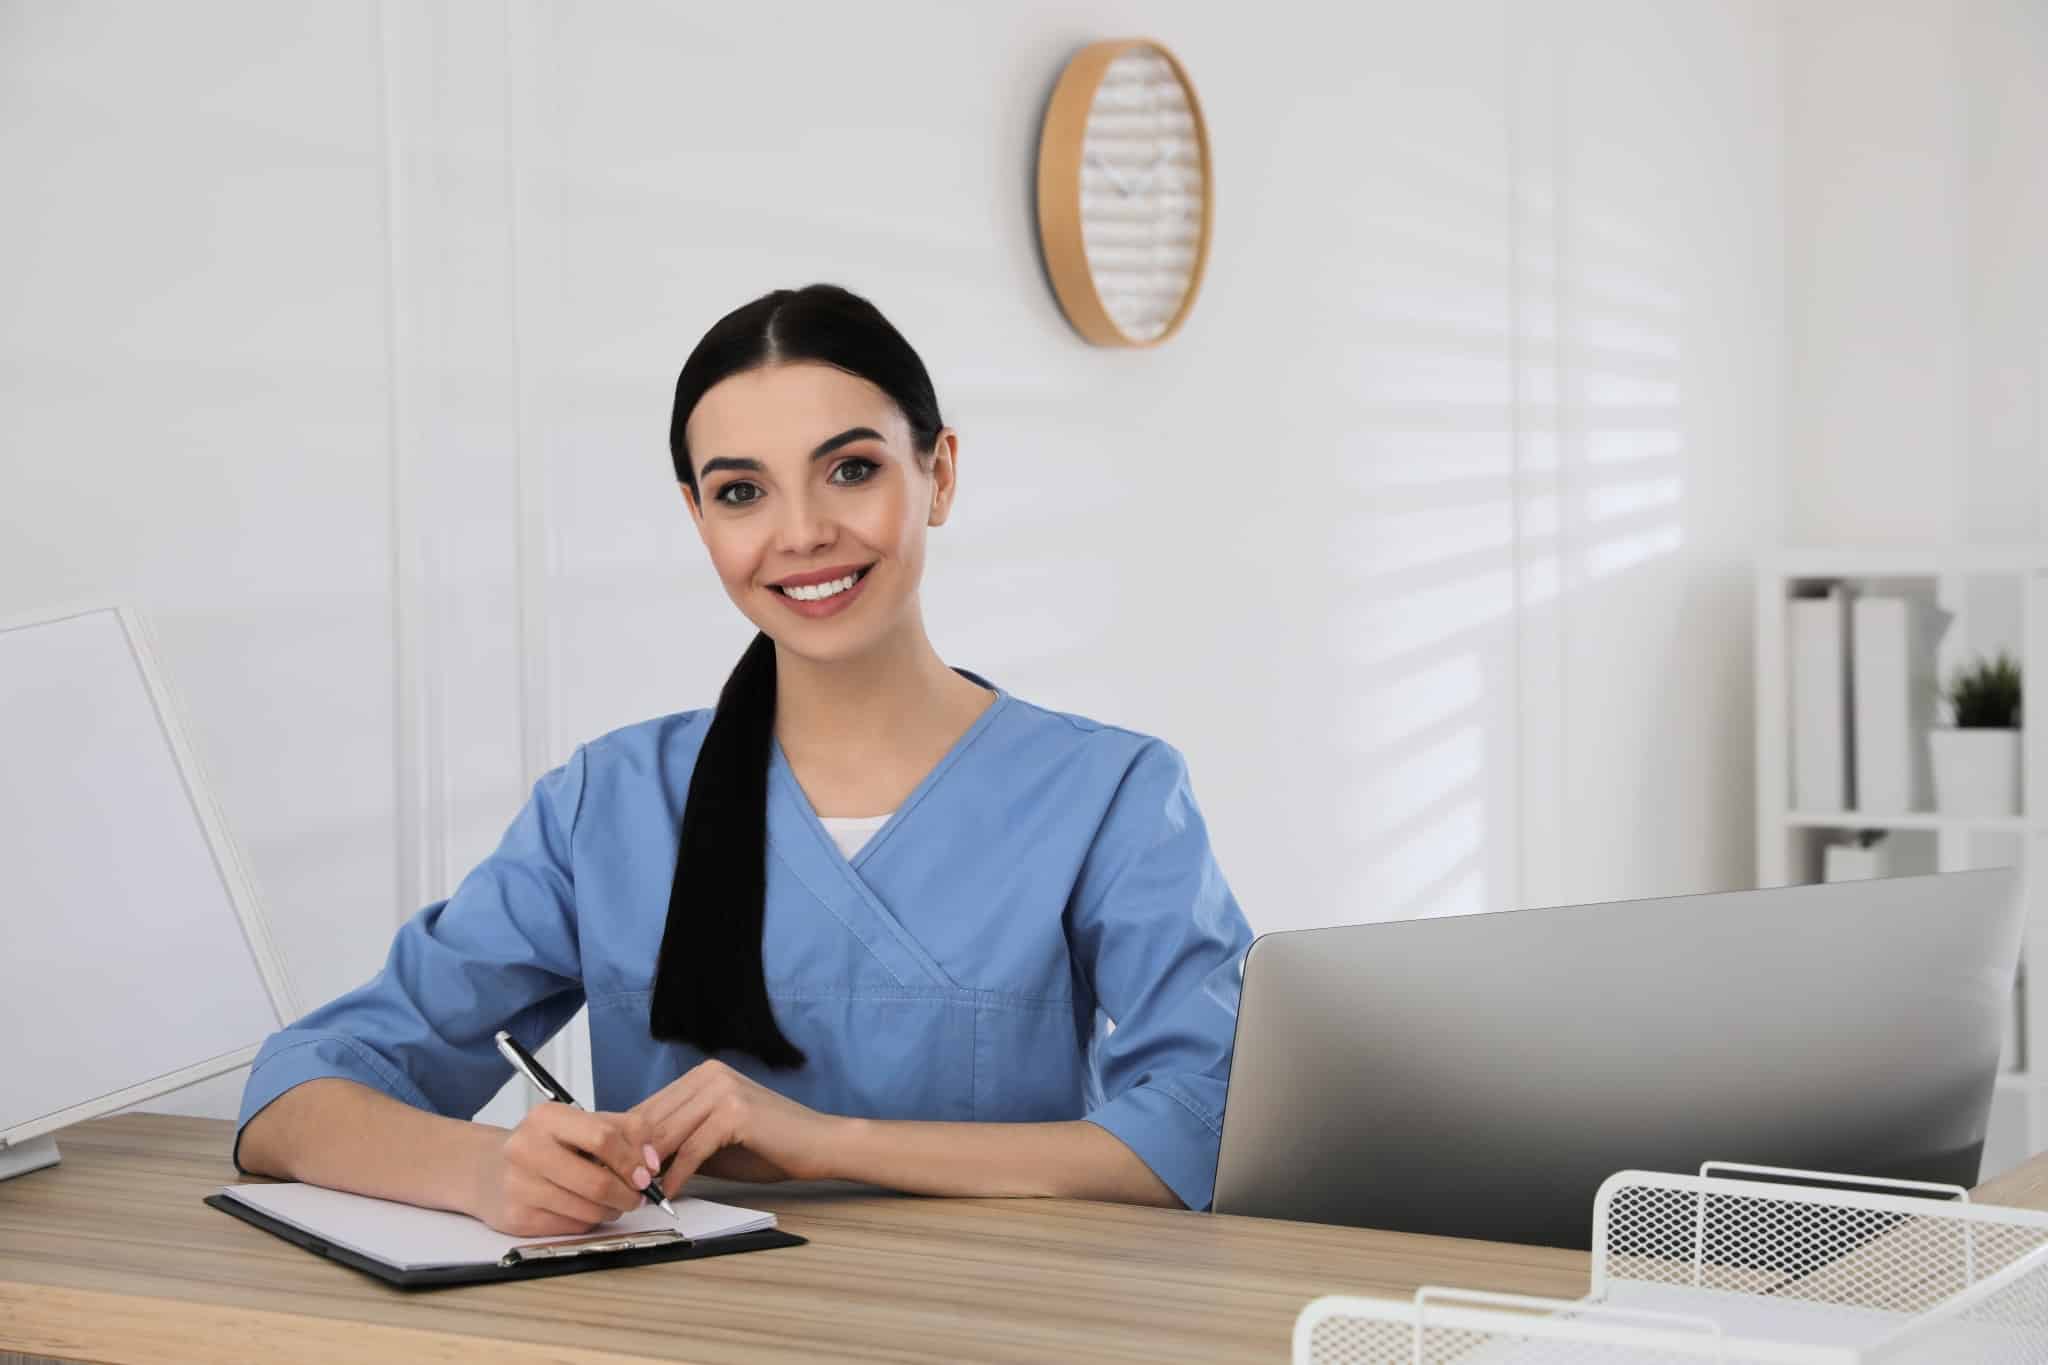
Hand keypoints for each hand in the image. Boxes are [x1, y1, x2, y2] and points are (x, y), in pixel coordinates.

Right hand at [469, 1102, 657, 1236]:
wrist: (488, 1170)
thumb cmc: (545, 1146)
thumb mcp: (581, 1124)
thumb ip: (624, 1131)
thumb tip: (651, 1162)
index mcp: (547, 1118)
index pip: (604, 1137)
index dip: (633, 1160)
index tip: (647, 1174)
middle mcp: (526, 1149)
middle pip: (597, 1182)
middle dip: (627, 1194)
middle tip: (637, 1197)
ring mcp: (518, 1185)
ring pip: (588, 1209)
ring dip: (612, 1211)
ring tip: (613, 1203)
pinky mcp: (516, 1217)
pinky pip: (571, 1226)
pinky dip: (588, 1221)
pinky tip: (583, 1210)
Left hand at [632, 1059, 840, 1195]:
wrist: (819, 1144)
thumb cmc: (769, 1145)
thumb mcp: (714, 1141)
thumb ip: (679, 1143)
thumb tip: (634, 1163)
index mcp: (702, 1075)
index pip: (647, 1107)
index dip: (625, 1142)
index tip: (610, 1170)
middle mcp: (709, 1075)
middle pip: (652, 1118)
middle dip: (631, 1156)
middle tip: (617, 1188)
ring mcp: (723, 1090)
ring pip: (667, 1134)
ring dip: (648, 1168)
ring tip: (636, 1194)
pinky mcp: (735, 1113)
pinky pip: (693, 1150)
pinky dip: (676, 1176)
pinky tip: (667, 1194)